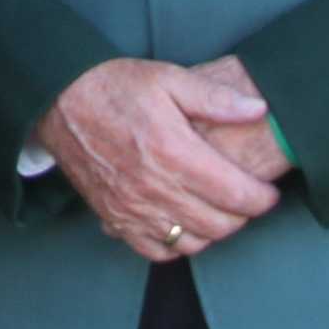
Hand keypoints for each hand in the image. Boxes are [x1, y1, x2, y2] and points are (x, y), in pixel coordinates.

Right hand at [40, 57, 286, 259]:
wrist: (59, 100)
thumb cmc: (115, 86)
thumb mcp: (168, 78)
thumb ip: (216, 97)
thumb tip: (259, 108)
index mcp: (174, 151)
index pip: (235, 194)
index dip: (261, 198)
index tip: (269, 192)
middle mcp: (155, 187)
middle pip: (219, 224)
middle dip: (243, 215)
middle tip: (247, 199)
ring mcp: (133, 209)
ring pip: (192, 241)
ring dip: (214, 232)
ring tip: (220, 211)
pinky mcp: (115, 219)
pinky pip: (158, 251)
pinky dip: (179, 245)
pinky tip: (185, 224)